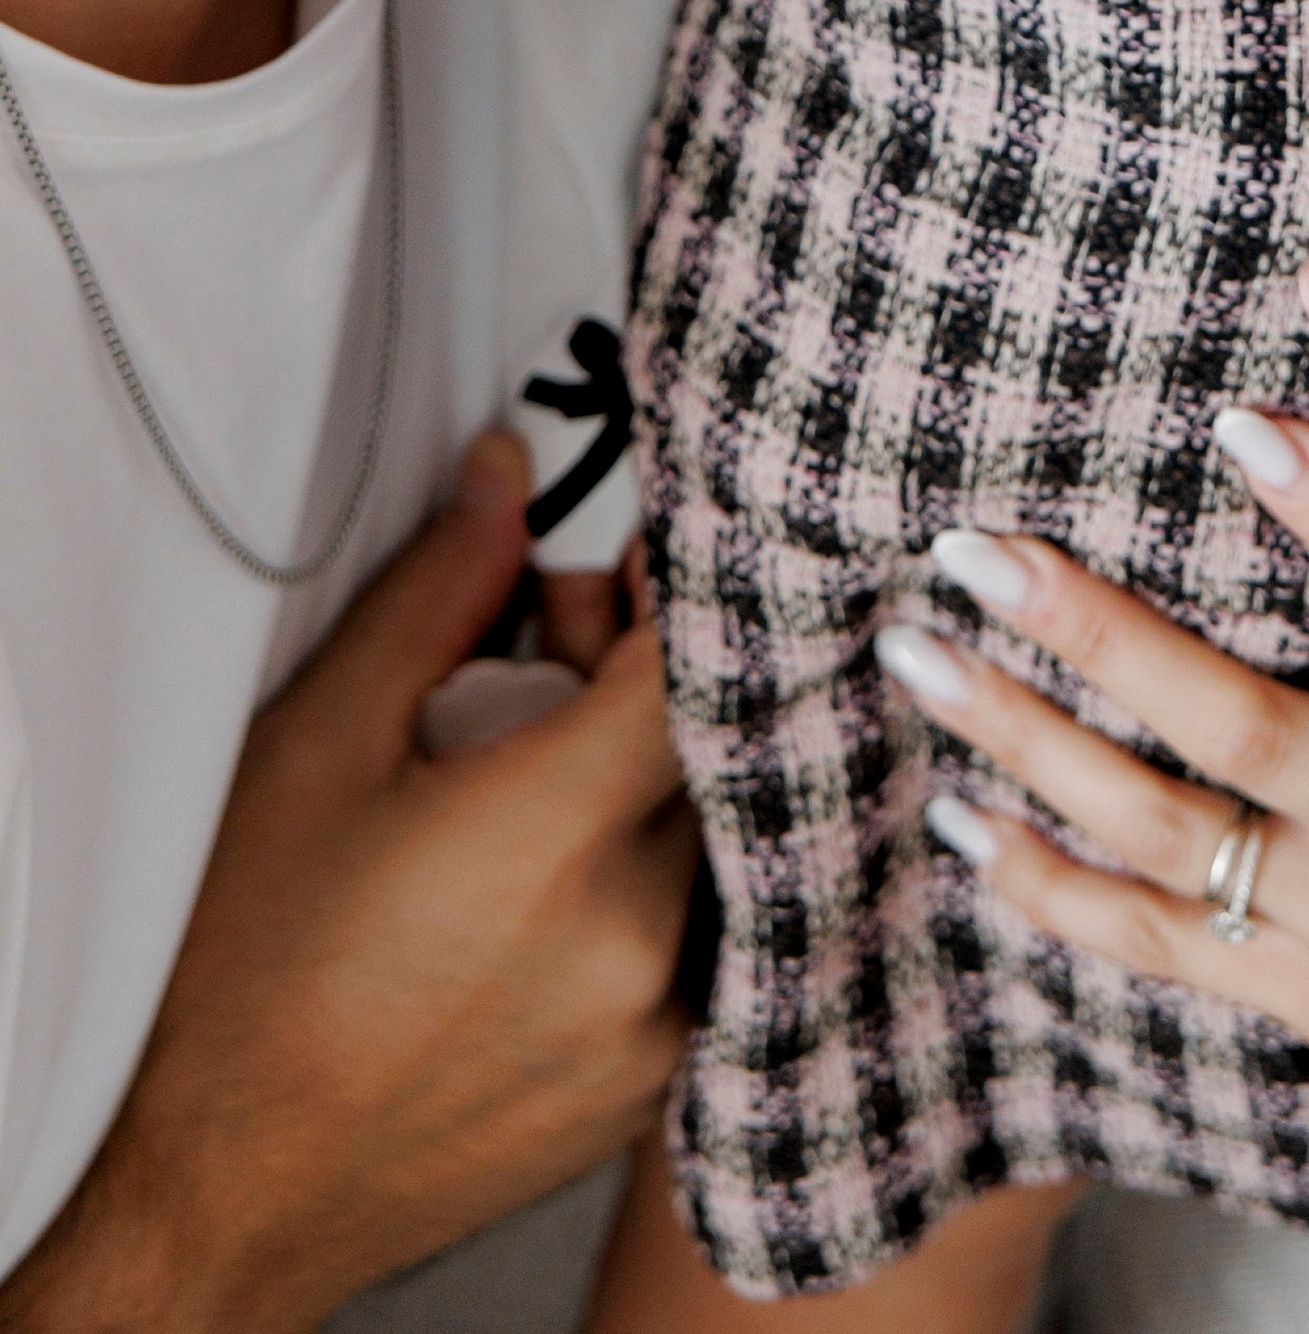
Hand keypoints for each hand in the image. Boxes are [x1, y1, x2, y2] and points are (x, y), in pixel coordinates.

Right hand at [0, 433, 695, 1333]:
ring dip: (653, 779)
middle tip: (551, 655)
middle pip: (709, 743)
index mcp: (555, 843)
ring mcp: (655, 1027)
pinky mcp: (652, 1086)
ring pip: (714, 838)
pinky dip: (654, 878)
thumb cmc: (241, 989)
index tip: (637, 559)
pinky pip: (701, 933)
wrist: (220, 1198)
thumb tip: (504, 483)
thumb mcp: (320, 751)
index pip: (694, 662)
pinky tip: (555, 874)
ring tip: (538, 774)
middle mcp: (635, 942)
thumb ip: (435, 598)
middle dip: (647, 673)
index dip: (676, 589)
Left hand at [882, 416, 1308, 1220]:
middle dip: (1090, 631)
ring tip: (923, 652)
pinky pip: (1156, 938)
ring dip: (1026, 736)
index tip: (1245, 423)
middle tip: (975, 546)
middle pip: (1230, 722)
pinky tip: (965, 824)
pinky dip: (1051, 888)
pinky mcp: (1305, 995)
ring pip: (1158, 824)